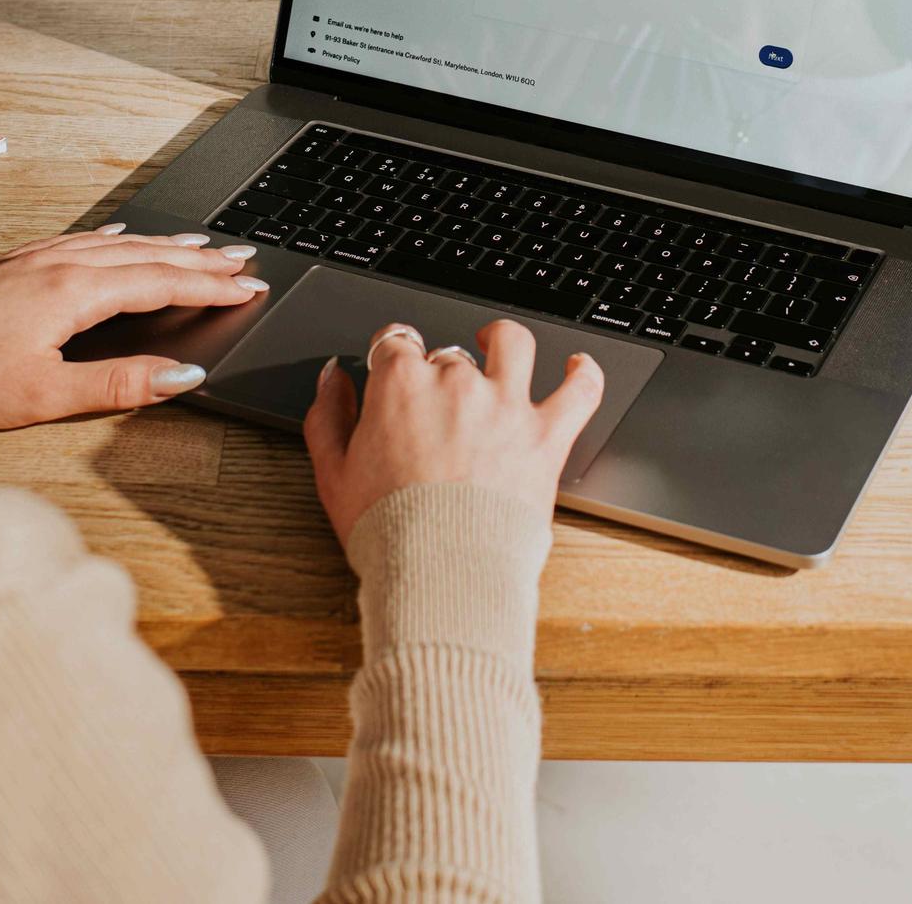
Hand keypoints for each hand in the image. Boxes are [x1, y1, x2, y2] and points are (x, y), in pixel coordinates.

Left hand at [0, 227, 267, 428]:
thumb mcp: (44, 394)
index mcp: (77, 292)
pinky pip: (87, 240)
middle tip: (246, 263)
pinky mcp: (17, 263)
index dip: (213, 287)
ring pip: (122, 244)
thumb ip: (119, 384)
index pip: (165, 283)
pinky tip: (124, 238)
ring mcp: (38, 258)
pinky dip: (122, 239)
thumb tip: (181, 377)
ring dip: (169, 245)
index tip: (250, 288)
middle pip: (151, 255)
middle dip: (204, 260)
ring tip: (205, 247)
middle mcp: (62, 264)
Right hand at [302, 318, 602, 547]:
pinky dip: (583, 373)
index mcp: (401, 385)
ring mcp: (506, 405)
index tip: (395, 370)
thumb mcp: (332, 473)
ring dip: (503, 340)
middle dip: (441, 374)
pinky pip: (579, 390)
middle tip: (437, 410)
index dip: (394, 356)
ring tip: (497, 346)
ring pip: (513, 344)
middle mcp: (457, 382)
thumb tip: (332, 377)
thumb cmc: (387, 530)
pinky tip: (577, 367)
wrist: (441, 570)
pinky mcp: (547, 435)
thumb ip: (328, 415)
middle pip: (449, 354)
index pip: (395, 342)